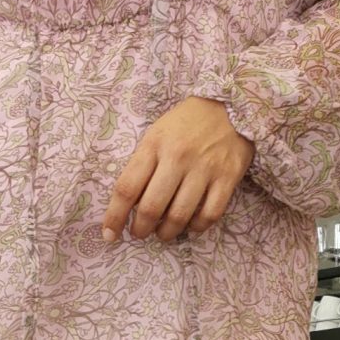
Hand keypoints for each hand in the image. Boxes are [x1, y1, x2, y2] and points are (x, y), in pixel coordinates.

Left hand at [101, 96, 252, 243]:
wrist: (230, 106)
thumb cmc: (186, 123)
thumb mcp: (156, 135)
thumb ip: (143, 165)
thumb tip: (130, 205)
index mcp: (154, 145)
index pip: (127, 188)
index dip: (115, 216)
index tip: (109, 234)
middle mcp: (177, 157)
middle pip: (151, 207)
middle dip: (141, 229)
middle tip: (139, 233)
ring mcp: (204, 169)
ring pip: (179, 216)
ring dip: (166, 233)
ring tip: (162, 233)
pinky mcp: (228, 177)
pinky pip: (209, 214)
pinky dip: (197, 227)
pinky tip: (190, 225)